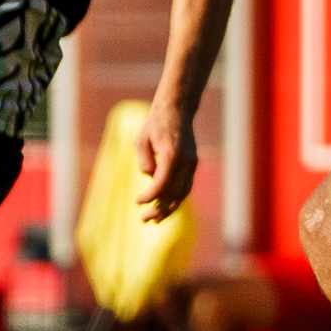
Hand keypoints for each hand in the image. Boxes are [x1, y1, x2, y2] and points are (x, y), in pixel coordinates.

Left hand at [136, 102, 197, 222]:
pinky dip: (176, 199)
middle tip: (144, 219)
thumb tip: (150, 178)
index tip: (138, 202)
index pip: (162, 184)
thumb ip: (144, 161)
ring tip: (154, 220)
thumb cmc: (155, 124)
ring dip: (169, 209)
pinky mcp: (192, 165)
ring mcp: (192, 164)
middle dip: (160, 209)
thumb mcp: (141, 140)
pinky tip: (164, 207)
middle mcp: (186, 162)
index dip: (150, 196)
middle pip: (175, 194)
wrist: (177, 111)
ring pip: (183, 194)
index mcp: (172, 155)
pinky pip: (186, 187)